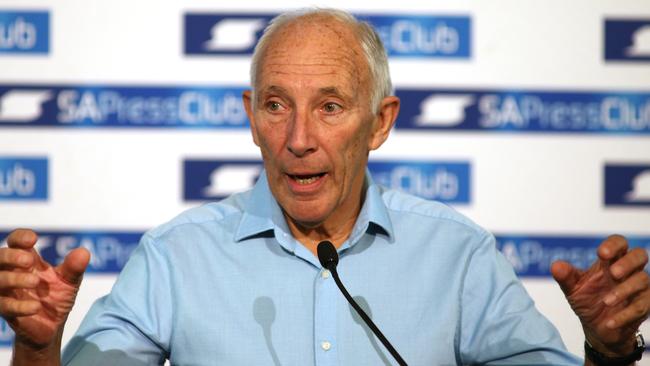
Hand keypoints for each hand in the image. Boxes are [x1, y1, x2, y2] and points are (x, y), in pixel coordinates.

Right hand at [0, 229, 89, 348]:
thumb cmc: (57, 297)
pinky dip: (19, 306)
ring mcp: (7, 292)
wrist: (52, 327)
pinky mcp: (7, 311)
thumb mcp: (69, 281)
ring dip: (14, 279)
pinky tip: (36, 307)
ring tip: (35, 282)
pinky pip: (4, 306)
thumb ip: (74, 267)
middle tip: (29, 260)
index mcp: (27, 262)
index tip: (33, 239)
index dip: (20, 237)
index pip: (15, 242)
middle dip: (11, 256)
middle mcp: (13, 273)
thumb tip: (83, 252)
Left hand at [551, 235, 648, 355]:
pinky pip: (641, 306)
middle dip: (627, 262)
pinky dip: (624, 315)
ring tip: (606, 301)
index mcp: (610, 261)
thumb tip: (556, 266)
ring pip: (642, 280)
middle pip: (639, 255)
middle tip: (613, 273)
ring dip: (623, 290)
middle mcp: (628, 271)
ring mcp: (639, 288)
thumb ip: (565, 277)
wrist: (597, 328)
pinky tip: (610, 322)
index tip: (602, 253)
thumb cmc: (588, 300)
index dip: (613, 245)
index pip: (619, 243)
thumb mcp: (573, 289)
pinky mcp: (644, 306)